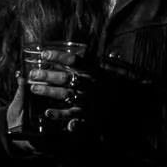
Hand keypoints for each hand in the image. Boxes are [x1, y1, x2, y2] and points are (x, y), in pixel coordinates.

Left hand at [14, 51, 141, 151]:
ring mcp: (90, 101)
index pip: (75, 61)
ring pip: (65, 94)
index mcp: (97, 72)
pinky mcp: (90, 115)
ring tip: (34, 87)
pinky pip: (71, 115)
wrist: (133, 108)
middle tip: (33, 72)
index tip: (44, 53)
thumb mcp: (113, 71)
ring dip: (48, 91)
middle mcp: (92, 85)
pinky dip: (59, 114)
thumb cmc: (120, 87)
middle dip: (47, 75)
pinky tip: (47, 112)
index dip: (58, 56)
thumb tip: (89, 51)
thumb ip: (100, 62)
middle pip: (66, 78)